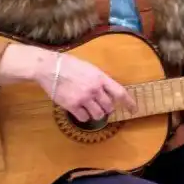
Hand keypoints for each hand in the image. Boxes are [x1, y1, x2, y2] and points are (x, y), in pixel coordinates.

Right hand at [0, 43, 135, 122]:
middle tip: (102, 107)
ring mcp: (83, 98)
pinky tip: (80, 111)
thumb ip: (99, 79)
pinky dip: (84, 117)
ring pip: (98, 115)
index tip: (133, 110)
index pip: (120, 92)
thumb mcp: (89, 67)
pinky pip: (84, 118)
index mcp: (100, 78)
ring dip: (97, 114)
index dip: (128, 103)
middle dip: (107, 108)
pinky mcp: (72, 106)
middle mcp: (94, 89)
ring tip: (91, 109)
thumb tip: (107, 89)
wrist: (49, 67)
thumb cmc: (69, 65)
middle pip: (109, 107)